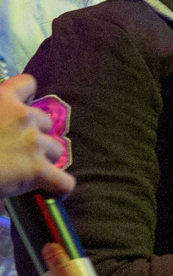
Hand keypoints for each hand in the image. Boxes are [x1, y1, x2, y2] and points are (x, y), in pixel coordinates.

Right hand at [0, 75, 75, 197]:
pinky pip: (64, 182)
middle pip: (46, 122)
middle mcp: (22, 116)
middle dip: (36, 133)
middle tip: (18, 148)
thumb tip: (2, 127)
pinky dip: (59, 188)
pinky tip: (50, 191)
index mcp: (0, 98)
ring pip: (57, 149)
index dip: (27, 98)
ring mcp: (33, 142)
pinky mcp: (37, 169)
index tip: (20, 111)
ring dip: (45, 158)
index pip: (28, 84)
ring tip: (26, 169)